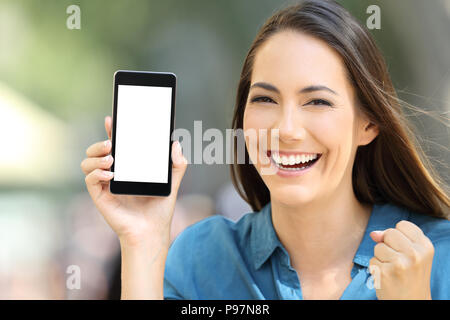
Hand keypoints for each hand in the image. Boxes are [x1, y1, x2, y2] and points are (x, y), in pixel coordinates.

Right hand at [81, 116, 187, 246]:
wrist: (152, 230)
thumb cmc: (160, 207)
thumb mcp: (172, 182)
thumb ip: (178, 164)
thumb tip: (176, 144)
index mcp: (127, 166)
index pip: (115, 144)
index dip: (111, 131)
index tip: (112, 120)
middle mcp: (113, 173)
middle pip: (96, 150)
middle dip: (100, 142)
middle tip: (111, 143)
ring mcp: (105, 184)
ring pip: (87, 162)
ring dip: (96, 156)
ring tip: (111, 159)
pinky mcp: (100, 195)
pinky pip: (89, 179)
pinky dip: (96, 173)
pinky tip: (111, 174)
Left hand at [369, 220, 433, 299]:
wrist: (412, 302)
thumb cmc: (410, 276)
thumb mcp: (412, 255)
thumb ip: (395, 239)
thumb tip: (374, 234)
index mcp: (425, 246)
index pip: (402, 224)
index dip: (398, 235)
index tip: (405, 249)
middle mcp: (415, 254)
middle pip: (389, 233)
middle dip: (388, 244)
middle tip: (399, 261)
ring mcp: (400, 263)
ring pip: (378, 247)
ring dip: (381, 257)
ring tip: (393, 270)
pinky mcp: (386, 272)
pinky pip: (372, 261)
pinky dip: (377, 269)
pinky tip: (388, 277)